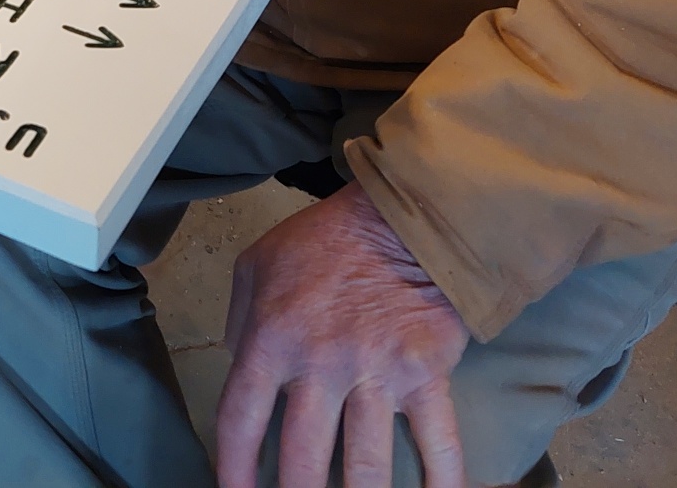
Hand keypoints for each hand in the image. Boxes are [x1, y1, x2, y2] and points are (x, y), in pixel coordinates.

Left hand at [217, 185, 469, 487]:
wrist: (402, 216)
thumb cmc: (325, 240)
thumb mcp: (256, 266)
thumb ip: (242, 323)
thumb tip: (242, 374)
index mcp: (272, 338)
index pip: (240, 419)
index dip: (233, 469)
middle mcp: (321, 365)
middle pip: (302, 460)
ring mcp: (376, 374)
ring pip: (367, 468)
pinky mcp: (425, 376)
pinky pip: (438, 443)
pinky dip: (443, 483)